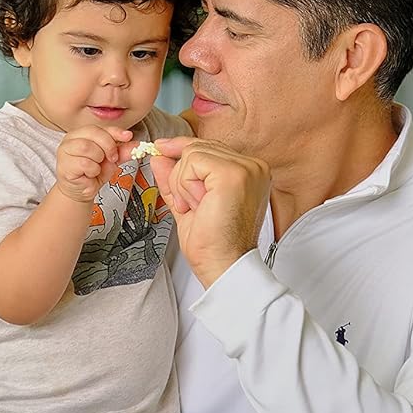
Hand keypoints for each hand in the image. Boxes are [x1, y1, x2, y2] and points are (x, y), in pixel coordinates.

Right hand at [55, 126, 131, 202]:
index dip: (115, 131)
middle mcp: (71, 139)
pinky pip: (84, 163)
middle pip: (94, 133)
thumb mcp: (112, 160)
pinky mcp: (65, 165)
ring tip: (97, 167)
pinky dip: (92, 170)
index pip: (100, 127)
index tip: (128, 136)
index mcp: (82, 133)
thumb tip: (137, 145)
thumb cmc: (93, 172)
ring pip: (88, 147)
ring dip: (98, 160)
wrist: (82, 190)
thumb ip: (123, 151)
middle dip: (108, 146)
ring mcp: (65, 151)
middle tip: (112, 158)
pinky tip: (89, 174)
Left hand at [150, 136, 270, 286]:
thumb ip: (175, 178)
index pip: (209, 148)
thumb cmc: (212, 244)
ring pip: (193, 153)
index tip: (161, 150)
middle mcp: (253, 167)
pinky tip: (199, 204)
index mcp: (248, 173)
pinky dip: (185, 185)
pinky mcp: (233, 174)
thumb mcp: (187, 202)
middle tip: (192, 206)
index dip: (182, 151)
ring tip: (199, 208)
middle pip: (198, 147)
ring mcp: (246, 168)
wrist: (223, 266)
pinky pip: (192, 161)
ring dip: (184, 185)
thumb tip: (159, 156)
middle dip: (182, 178)